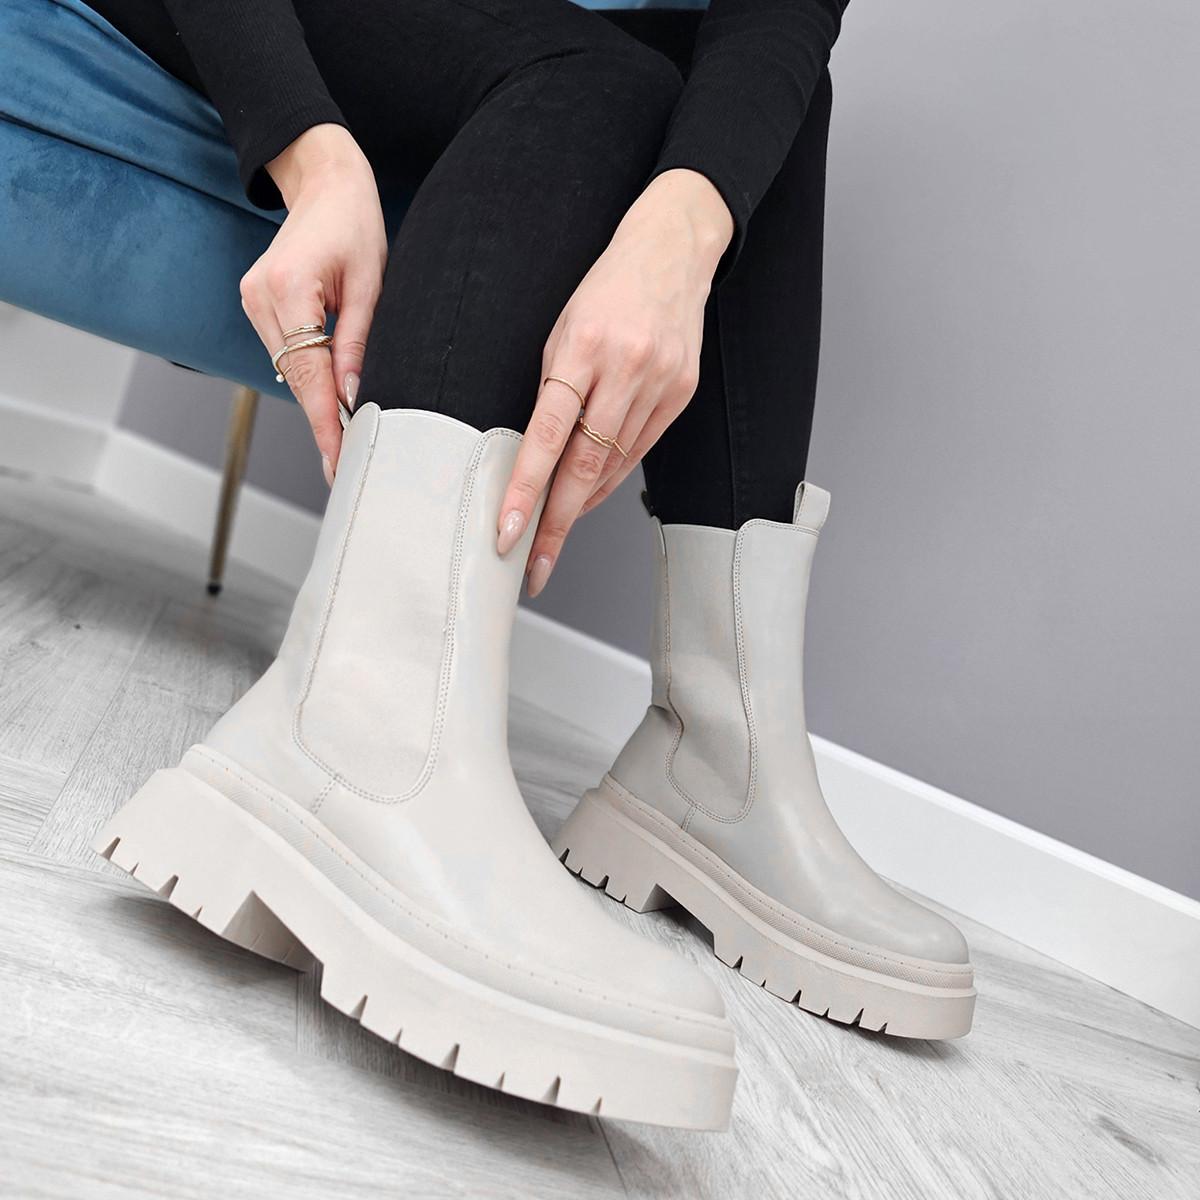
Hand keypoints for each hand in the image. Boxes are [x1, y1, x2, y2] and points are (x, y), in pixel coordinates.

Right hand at [239, 124, 386, 483]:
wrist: (325, 183)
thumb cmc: (355, 225)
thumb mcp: (371, 285)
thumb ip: (358, 342)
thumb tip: (355, 396)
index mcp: (289, 288)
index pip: (308, 373)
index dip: (325, 423)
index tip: (338, 459)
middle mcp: (259, 296)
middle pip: (294, 378)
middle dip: (323, 420)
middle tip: (348, 461)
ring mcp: (251, 299)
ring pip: (287, 370)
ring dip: (316, 399)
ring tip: (347, 434)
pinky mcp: (255, 303)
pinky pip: (284, 353)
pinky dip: (308, 375)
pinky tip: (329, 395)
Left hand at [495, 169, 732, 595]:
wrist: (674, 250)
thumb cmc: (606, 286)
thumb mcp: (562, 325)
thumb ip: (553, 387)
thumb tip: (537, 454)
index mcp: (583, 346)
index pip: (547, 434)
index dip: (525, 488)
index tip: (506, 530)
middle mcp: (625, 369)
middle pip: (584, 466)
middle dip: (554, 524)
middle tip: (532, 566)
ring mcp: (659, 384)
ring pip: (612, 466)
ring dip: (579, 509)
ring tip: (551, 541)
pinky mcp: (681, 394)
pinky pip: (638, 451)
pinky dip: (609, 479)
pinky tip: (588, 500)